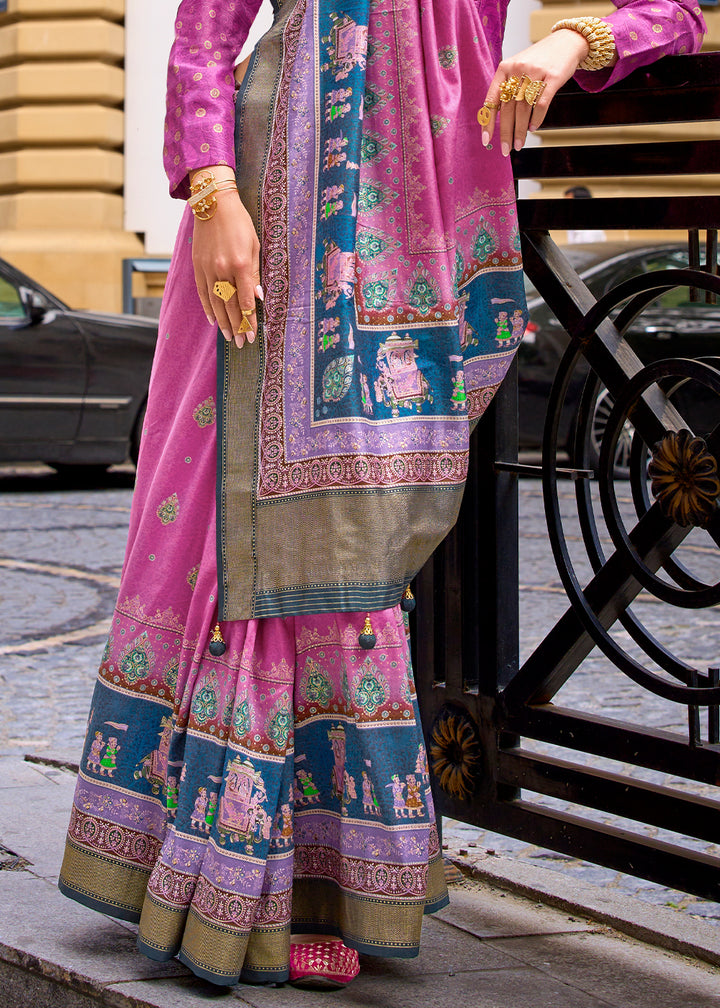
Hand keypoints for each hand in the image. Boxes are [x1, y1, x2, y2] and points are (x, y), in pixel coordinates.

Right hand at [191, 181, 261, 348]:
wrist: (213, 203)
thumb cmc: (239, 223)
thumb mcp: (254, 246)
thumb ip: (254, 273)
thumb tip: (257, 297)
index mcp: (240, 265)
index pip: (246, 300)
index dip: (249, 320)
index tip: (252, 334)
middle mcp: (223, 270)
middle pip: (230, 306)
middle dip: (237, 326)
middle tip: (240, 343)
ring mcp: (208, 269)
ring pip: (215, 303)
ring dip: (222, 322)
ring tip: (228, 337)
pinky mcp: (198, 266)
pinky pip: (202, 293)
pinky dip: (208, 308)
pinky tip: (213, 320)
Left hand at [480, 30, 591, 155]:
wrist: (565, 42)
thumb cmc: (538, 60)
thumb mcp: (517, 68)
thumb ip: (507, 88)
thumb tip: (496, 119)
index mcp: (505, 68)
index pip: (492, 100)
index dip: (488, 122)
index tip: (486, 141)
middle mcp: (518, 70)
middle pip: (508, 108)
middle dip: (506, 133)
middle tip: (506, 149)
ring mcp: (536, 72)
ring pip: (523, 109)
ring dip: (520, 130)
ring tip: (519, 144)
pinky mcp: (553, 77)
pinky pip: (542, 103)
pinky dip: (536, 119)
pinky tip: (533, 128)